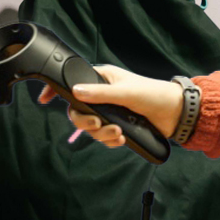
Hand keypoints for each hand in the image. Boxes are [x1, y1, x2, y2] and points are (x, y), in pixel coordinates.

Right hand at [38, 64, 183, 144]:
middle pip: (78, 111)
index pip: (73, 82)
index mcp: (102, 79)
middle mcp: (102, 95)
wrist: (176, 113)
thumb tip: (75, 91)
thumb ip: (100, 93)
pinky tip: (121, 139)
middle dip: (85, 122)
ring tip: (117, 133)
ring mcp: (109, 111)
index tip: (43, 100)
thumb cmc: (154, 94)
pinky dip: (109, 140)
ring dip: (101, 134)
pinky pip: (103, 137)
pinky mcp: (118, 125)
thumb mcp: (126, 92)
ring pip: (90, 127)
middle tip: (99, 124)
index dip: (56, 90)